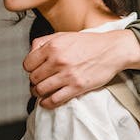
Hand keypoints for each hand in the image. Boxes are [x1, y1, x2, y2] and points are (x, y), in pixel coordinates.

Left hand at [24, 30, 139, 108]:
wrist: (112, 50)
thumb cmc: (90, 43)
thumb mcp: (64, 35)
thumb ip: (44, 41)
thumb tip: (30, 51)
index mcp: (53, 46)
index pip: (27, 64)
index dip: (30, 69)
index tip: (35, 71)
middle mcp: (58, 60)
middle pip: (34, 78)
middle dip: (34, 81)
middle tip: (40, 81)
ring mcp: (68, 75)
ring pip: (41, 90)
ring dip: (39, 93)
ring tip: (42, 92)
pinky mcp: (77, 87)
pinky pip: (54, 100)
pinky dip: (47, 103)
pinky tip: (47, 102)